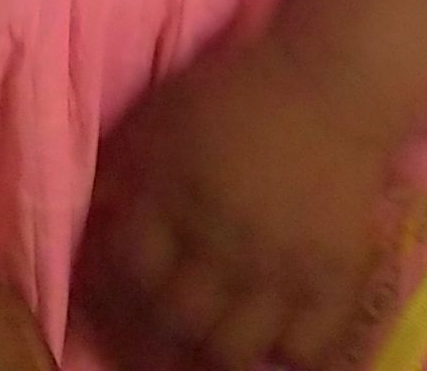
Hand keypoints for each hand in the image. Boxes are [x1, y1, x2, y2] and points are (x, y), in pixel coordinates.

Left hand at [75, 35, 396, 370]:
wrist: (327, 83)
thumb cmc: (237, 92)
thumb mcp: (164, 114)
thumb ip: (125, 167)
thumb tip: (95, 214)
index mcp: (174, 200)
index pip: (127, 271)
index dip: (111, 287)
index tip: (116, 289)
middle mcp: (220, 245)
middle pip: (174, 322)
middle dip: (155, 328)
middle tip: (161, 324)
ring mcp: (278, 270)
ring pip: (231, 351)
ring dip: (212, 350)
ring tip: (212, 336)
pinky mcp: (331, 279)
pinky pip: (305, 350)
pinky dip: (284, 352)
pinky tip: (273, 335)